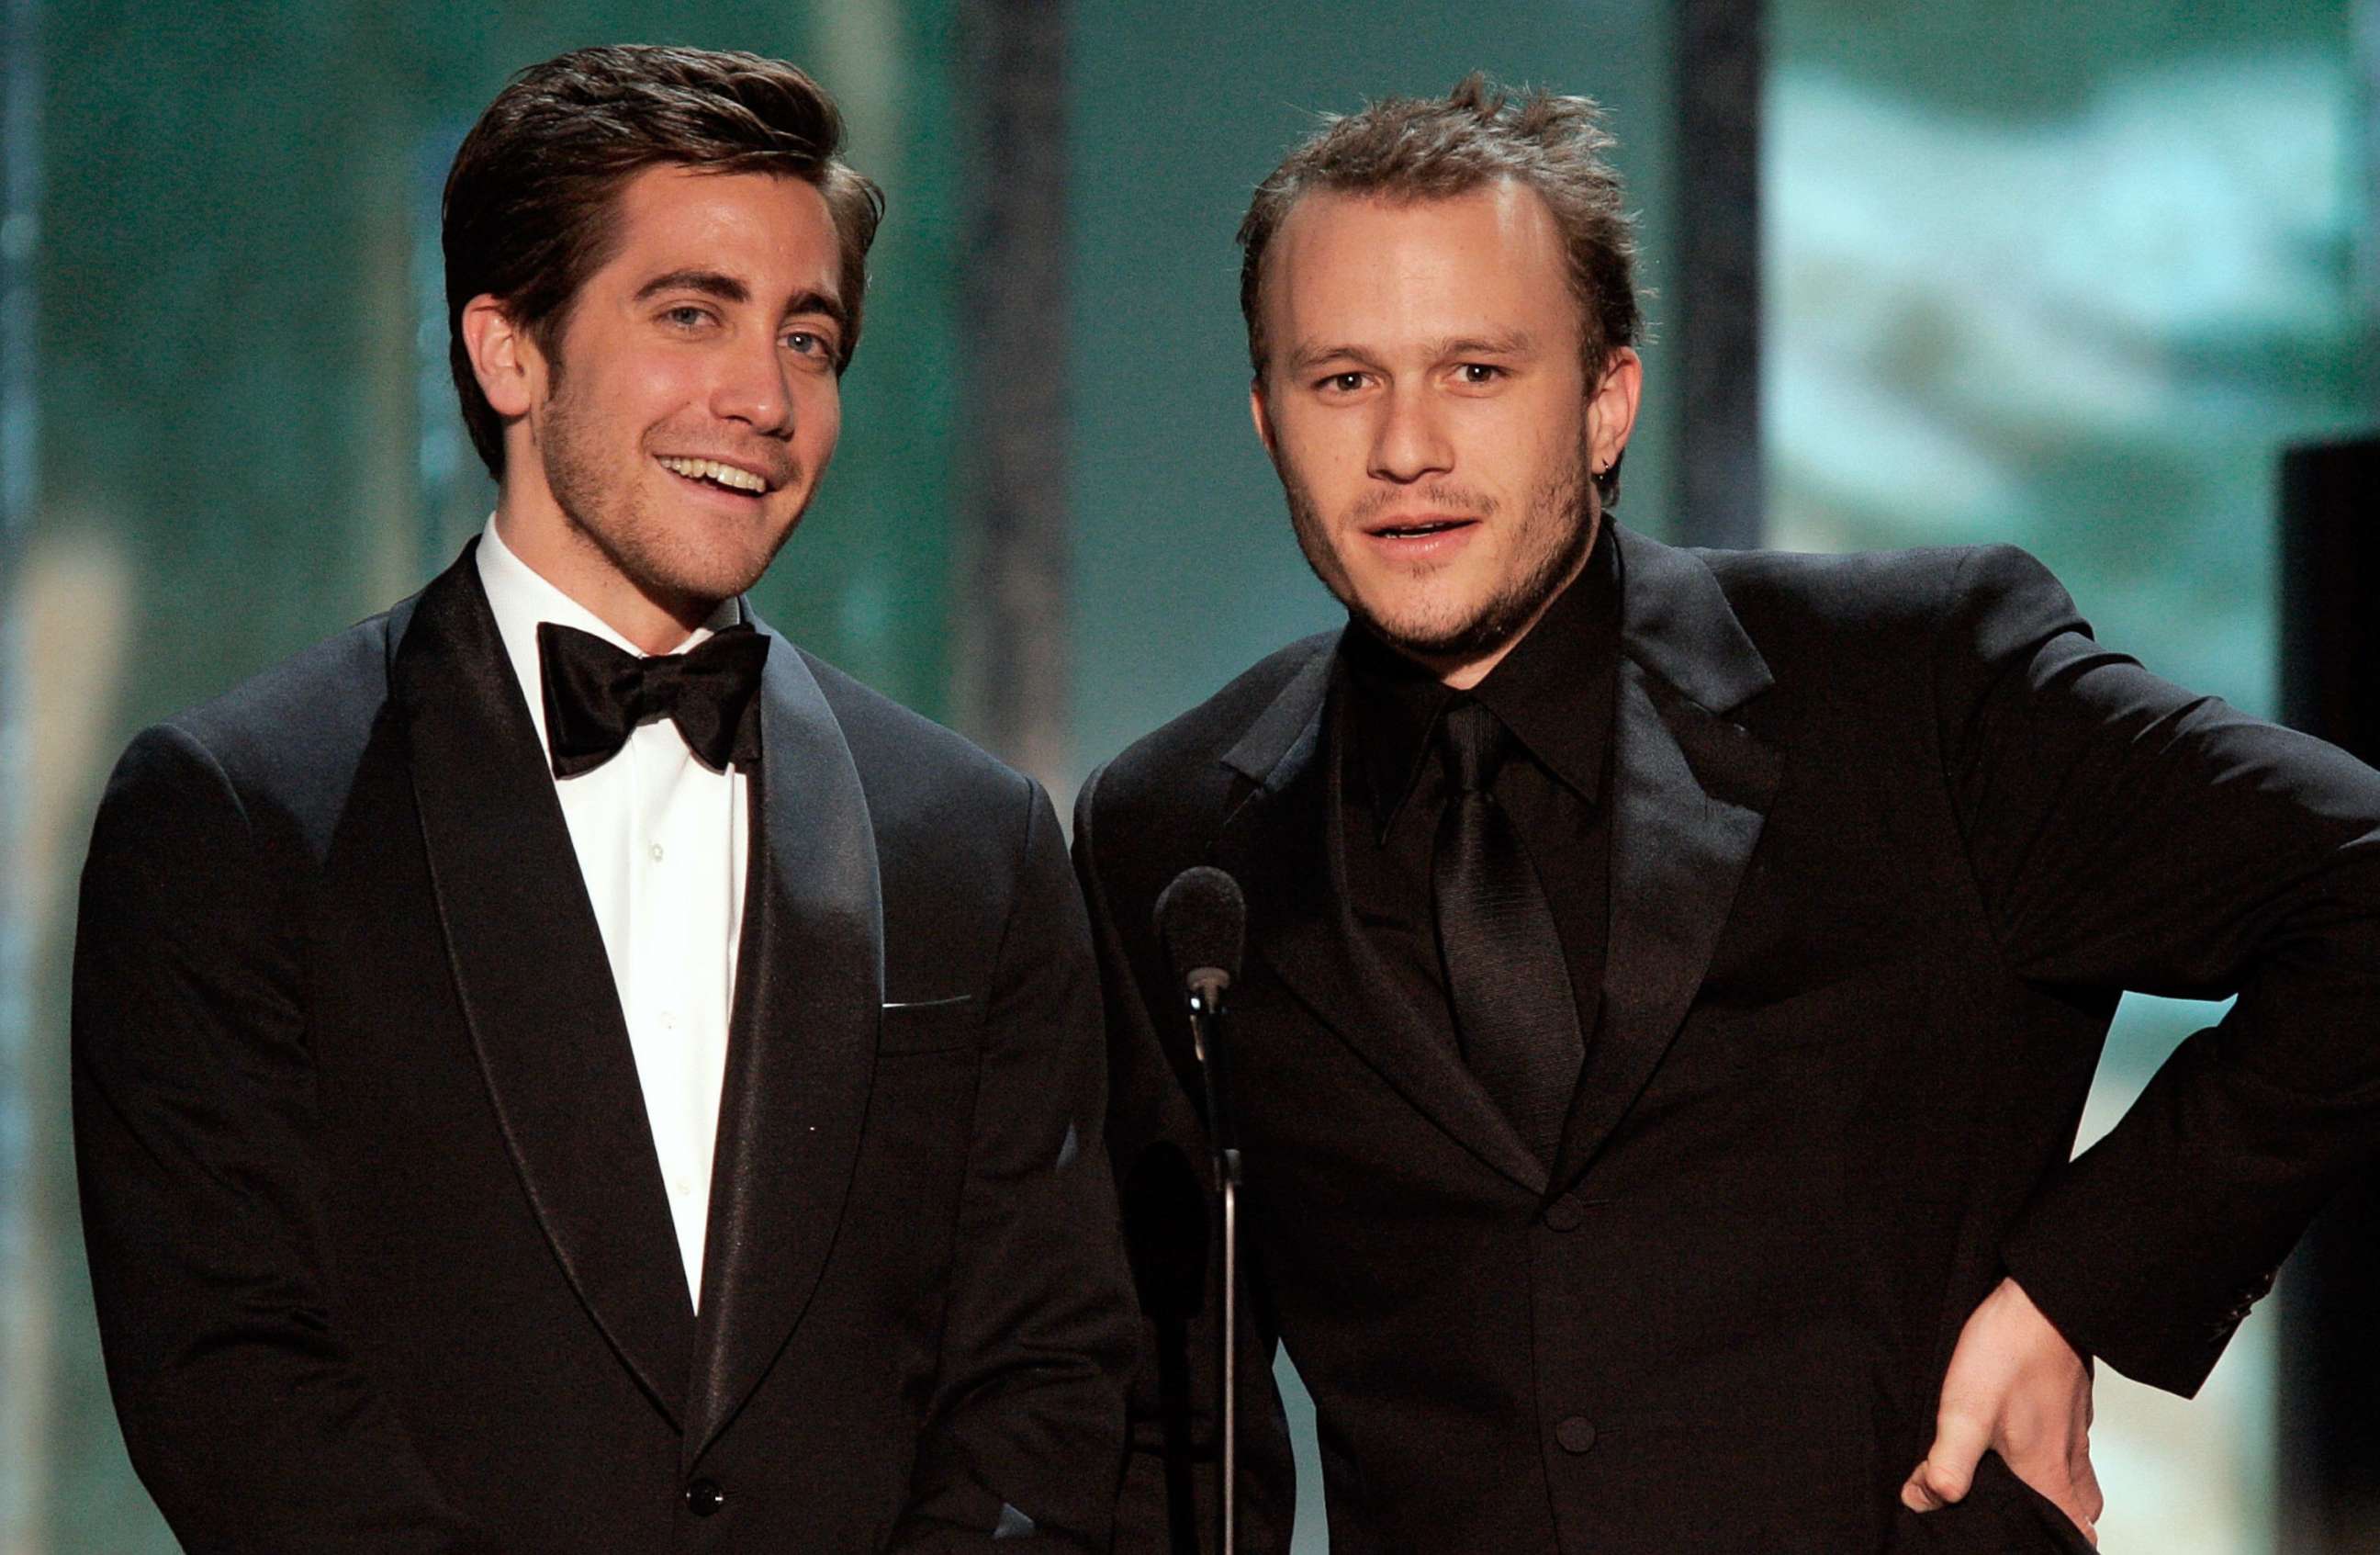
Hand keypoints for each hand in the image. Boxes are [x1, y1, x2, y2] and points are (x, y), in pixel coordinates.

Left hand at [1902, 1277, 2101, 1544]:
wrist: (2044, 1298)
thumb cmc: (2010, 1353)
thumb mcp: (1965, 1413)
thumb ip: (1947, 1463)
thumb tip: (1923, 1501)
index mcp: (2048, 1472)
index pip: (2072, 1532)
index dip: (2055, 1544)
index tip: (2025, 1541)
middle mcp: (2070, 1455)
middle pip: (2080, 1510)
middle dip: (2058, 1522)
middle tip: (2021, 1518)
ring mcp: (2074, 1426)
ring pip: (2077, 1475)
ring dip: (2056, 1487)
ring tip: (2017, 1483)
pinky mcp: (2069, 1398)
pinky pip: (2069, 1440)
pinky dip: (2053, 1450)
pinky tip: (2020, 1432)